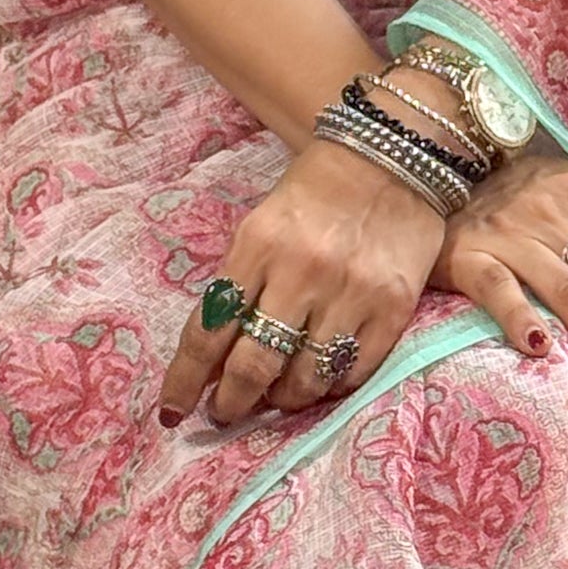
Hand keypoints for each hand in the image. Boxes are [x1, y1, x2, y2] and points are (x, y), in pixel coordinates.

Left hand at [159, 138, 445, 425]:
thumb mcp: (261, 227)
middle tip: (227, 411)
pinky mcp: (393, 307)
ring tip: (277, 396)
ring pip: (305, 379)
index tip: (174, 412)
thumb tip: (214, 360)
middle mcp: (302, 273)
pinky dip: (329, 387)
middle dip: (232, 401)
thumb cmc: (315, 193)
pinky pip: (353, 372)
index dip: (185, 380)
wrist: (393, 156)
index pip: (209, 331)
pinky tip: (320, 380)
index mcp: (257, 246)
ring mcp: (351, 292)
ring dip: (283, 399)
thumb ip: (238, 286)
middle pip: (254, 366)